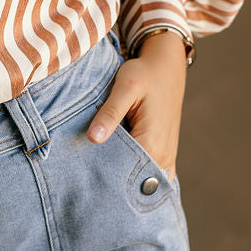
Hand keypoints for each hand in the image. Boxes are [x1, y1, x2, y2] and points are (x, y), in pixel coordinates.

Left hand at [86, 30, 187, 178]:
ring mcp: (167, 157)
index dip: (103, 178)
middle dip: (111, 183)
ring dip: (123, 180)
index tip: (83, 179)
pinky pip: (152, 175)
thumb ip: (110, 114)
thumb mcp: (125, 88)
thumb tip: (93, 138)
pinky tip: (117, 171)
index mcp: (151, 143)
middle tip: (85, 182)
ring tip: (98, 177)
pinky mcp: (166, 153)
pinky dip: (136, 177)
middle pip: (132, 182)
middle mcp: (162, 155)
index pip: (124, 175)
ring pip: (142, 181)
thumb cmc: (145, 73)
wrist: (167, 66)